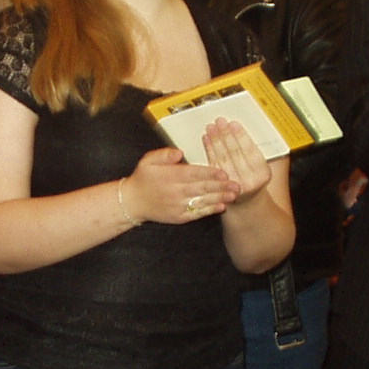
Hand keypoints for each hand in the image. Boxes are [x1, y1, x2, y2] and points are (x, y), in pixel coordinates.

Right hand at [119, 147, 237, 225]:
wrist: (133, 202)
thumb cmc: (142, 179)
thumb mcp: (148, 160)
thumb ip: (164, 154)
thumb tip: (180, 152)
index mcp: (171, 176)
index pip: (194, 174)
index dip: (210, 173)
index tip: (224, 172)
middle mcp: (176, 192)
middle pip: (202, 188)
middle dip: (221, 186)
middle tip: (236, 184)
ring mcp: (178, 206)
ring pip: (202, 201)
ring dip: (219, 198)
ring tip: (233, 195)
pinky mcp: (179, 216)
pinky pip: (197, 213)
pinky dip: (210, 210)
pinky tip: (221, 207)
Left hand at [201, 118, 270, 204]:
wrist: (249, 199)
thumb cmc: (257, 177)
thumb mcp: (267, 166)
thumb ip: (263, 150)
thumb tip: (256, 128)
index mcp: (262, 174)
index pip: (250, 151)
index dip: (241, 136)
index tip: (234, 124)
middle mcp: (248, 181)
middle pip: (234, 154)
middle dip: (226, 135)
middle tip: (220, 121)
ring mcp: (232, 184)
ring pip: (222, 158)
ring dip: (215, 140)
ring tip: (211, 127)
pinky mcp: (219, 185)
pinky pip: (213, 164)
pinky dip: (209, 149)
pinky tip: (207, 139)